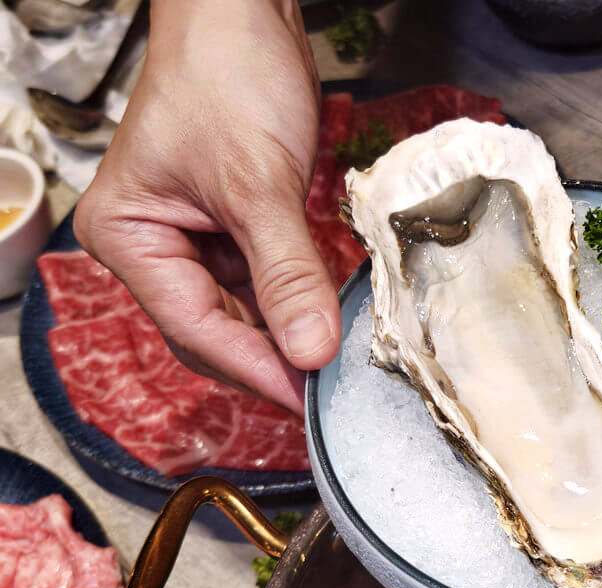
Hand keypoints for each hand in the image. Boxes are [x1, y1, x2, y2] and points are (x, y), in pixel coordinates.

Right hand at [74, 0, 338, 414]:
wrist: (242, 14)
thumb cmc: (227, 75)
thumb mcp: (259, 184)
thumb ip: (286, 273)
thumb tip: (310, 352)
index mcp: (129, 237)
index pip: (193, 326)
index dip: (254, 367)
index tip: (305, 397)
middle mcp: (152, 246)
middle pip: (213, 328)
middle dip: (269, 356)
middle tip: (324, 389)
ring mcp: (191, 239)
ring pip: (241, 311)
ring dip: (286, 332)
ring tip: (332, 358)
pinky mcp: (230, 227)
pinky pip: (262, 281)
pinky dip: (293, 300)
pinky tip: (324, 316)